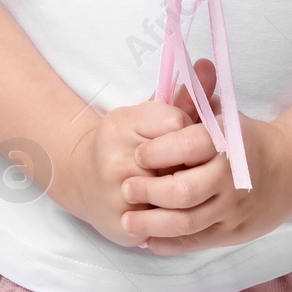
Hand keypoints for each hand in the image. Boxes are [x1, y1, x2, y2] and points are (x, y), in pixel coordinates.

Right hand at [56, 63, 220, 247]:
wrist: (83, 179)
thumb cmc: (124, 142)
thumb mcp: (147, 113)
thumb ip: (183, 94)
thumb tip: (208, 64)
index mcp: (121, 124)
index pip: (177, 123)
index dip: (186, 131)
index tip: (179, 137)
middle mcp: (115, 159)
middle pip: (179, 159)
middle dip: (187, 163)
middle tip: (178, 164)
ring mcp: (118, 197)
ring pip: (176, 194)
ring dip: (182, 192)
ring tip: (172, 184)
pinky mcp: (124, 227)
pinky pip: (168, 222)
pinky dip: (174, 215)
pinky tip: (167, 207)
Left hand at [118, 106, 291, 255]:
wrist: (290, 170)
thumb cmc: (246, 140)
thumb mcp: (225, 116)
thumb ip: (200, 99)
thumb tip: (195, 64)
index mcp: (227, 143)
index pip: (188, 146)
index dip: (157, 151)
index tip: (137, 153)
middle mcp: (231, 178)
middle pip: (183, 191)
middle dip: (149, 190)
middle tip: (126, 187)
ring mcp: (232, 209)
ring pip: (186, 223)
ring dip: (152, 222)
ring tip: (128, 218)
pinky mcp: (232, 233)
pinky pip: (195, 243)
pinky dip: (169, 243)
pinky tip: (149, 239)